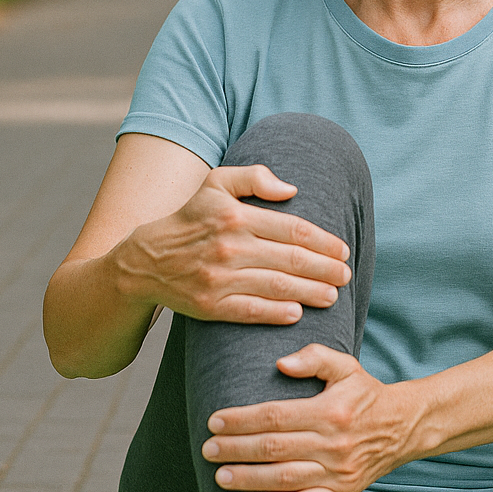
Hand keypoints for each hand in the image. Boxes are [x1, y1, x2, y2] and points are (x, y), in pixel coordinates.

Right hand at [116, 164, 351, 324]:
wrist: (146, 260)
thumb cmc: (191, 219)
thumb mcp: (216, 184)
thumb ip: (254, 177)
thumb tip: (291, 189)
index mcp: (236, 216)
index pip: (293, 229)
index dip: (324, 242)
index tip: (343, 250)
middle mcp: (229, 247)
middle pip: (291, 260)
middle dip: (326, 269)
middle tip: (346, 275)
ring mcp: (219, 278)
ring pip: (277, 286)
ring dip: (310, 292)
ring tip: (332, 296)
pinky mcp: (210, 306)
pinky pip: (251, 311)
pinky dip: (277, 314)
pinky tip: (297, 314)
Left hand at [203, 344, 421, 491]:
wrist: (404, 428)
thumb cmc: (366, 395)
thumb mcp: (346, 367)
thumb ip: (314, 358)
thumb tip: (281, 364)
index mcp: (330, 411)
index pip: (275, 416)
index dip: (242, 420)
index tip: (215, 421)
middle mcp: (334, 443)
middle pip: (275, 448)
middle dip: (236, 449)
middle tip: (208, 449)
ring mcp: (338, 471)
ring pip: (286, 477)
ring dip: (250, 479)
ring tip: (220, 477)